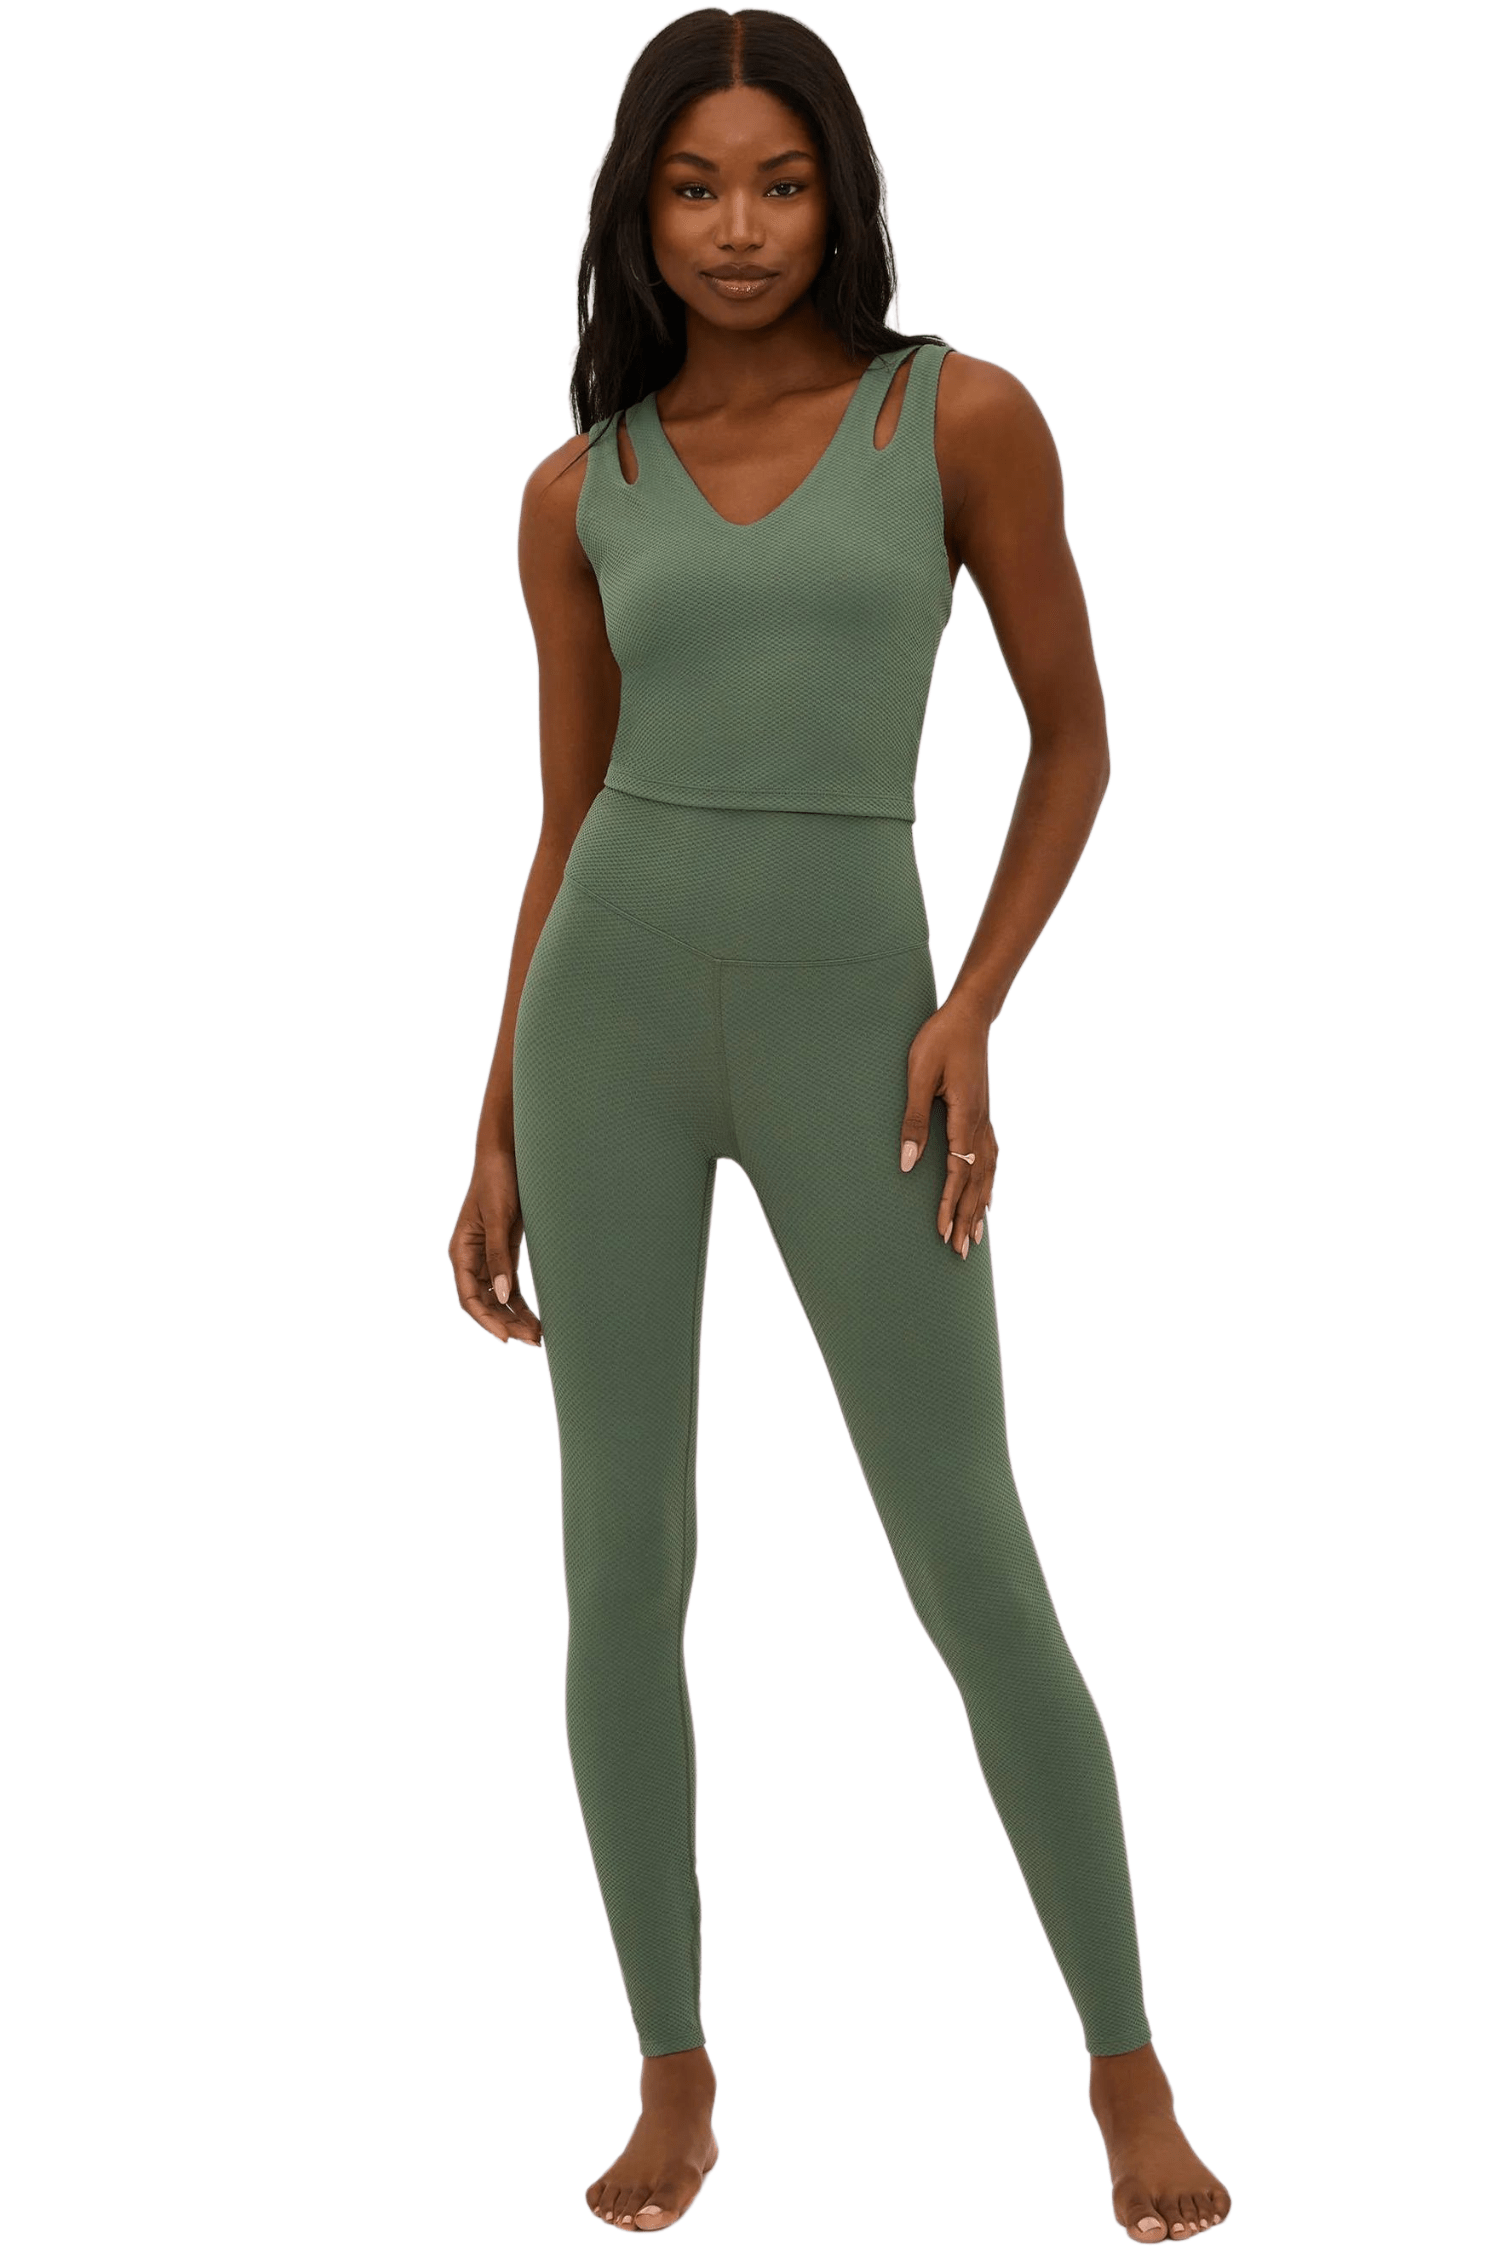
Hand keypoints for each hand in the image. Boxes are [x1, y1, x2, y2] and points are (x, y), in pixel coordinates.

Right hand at [449, 1146, 542, 1343]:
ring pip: (500, 1297)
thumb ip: (499, 1256)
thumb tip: (504, 1296)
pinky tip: (536, 1317)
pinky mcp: (505, 1251)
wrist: (507, 1155)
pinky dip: (521, 1303)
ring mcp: (489, 1257)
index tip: (505, 1337)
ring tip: (537, 1336)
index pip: (469, 1297)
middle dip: (505, 1322)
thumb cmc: (497, 1181)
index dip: (486, 1320)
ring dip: (515, 1317)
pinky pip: (511, 1285)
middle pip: (485, 1302)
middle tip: (532, 1339)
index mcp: (461, 1252)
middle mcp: (472, 1259)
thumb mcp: (497, 1218)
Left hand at [898, 989, 996, 1257]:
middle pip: (976, 1181)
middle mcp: (980, 1123)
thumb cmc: (939, 1040)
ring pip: (987, 1173)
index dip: (949, 1204)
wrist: (970, 1015)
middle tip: (959, 1251)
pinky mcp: (983, 1114)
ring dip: (980, 1206)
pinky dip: (989, 1182)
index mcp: (965, 1117)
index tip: (940, 1232)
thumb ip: (913, 1120)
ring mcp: (985, 1119)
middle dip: (967, 1217)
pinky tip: (988, 1195)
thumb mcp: (917, 1076)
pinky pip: (991, 1158)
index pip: (958, 1172)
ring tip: (975, 1237)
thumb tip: (908, 1163)